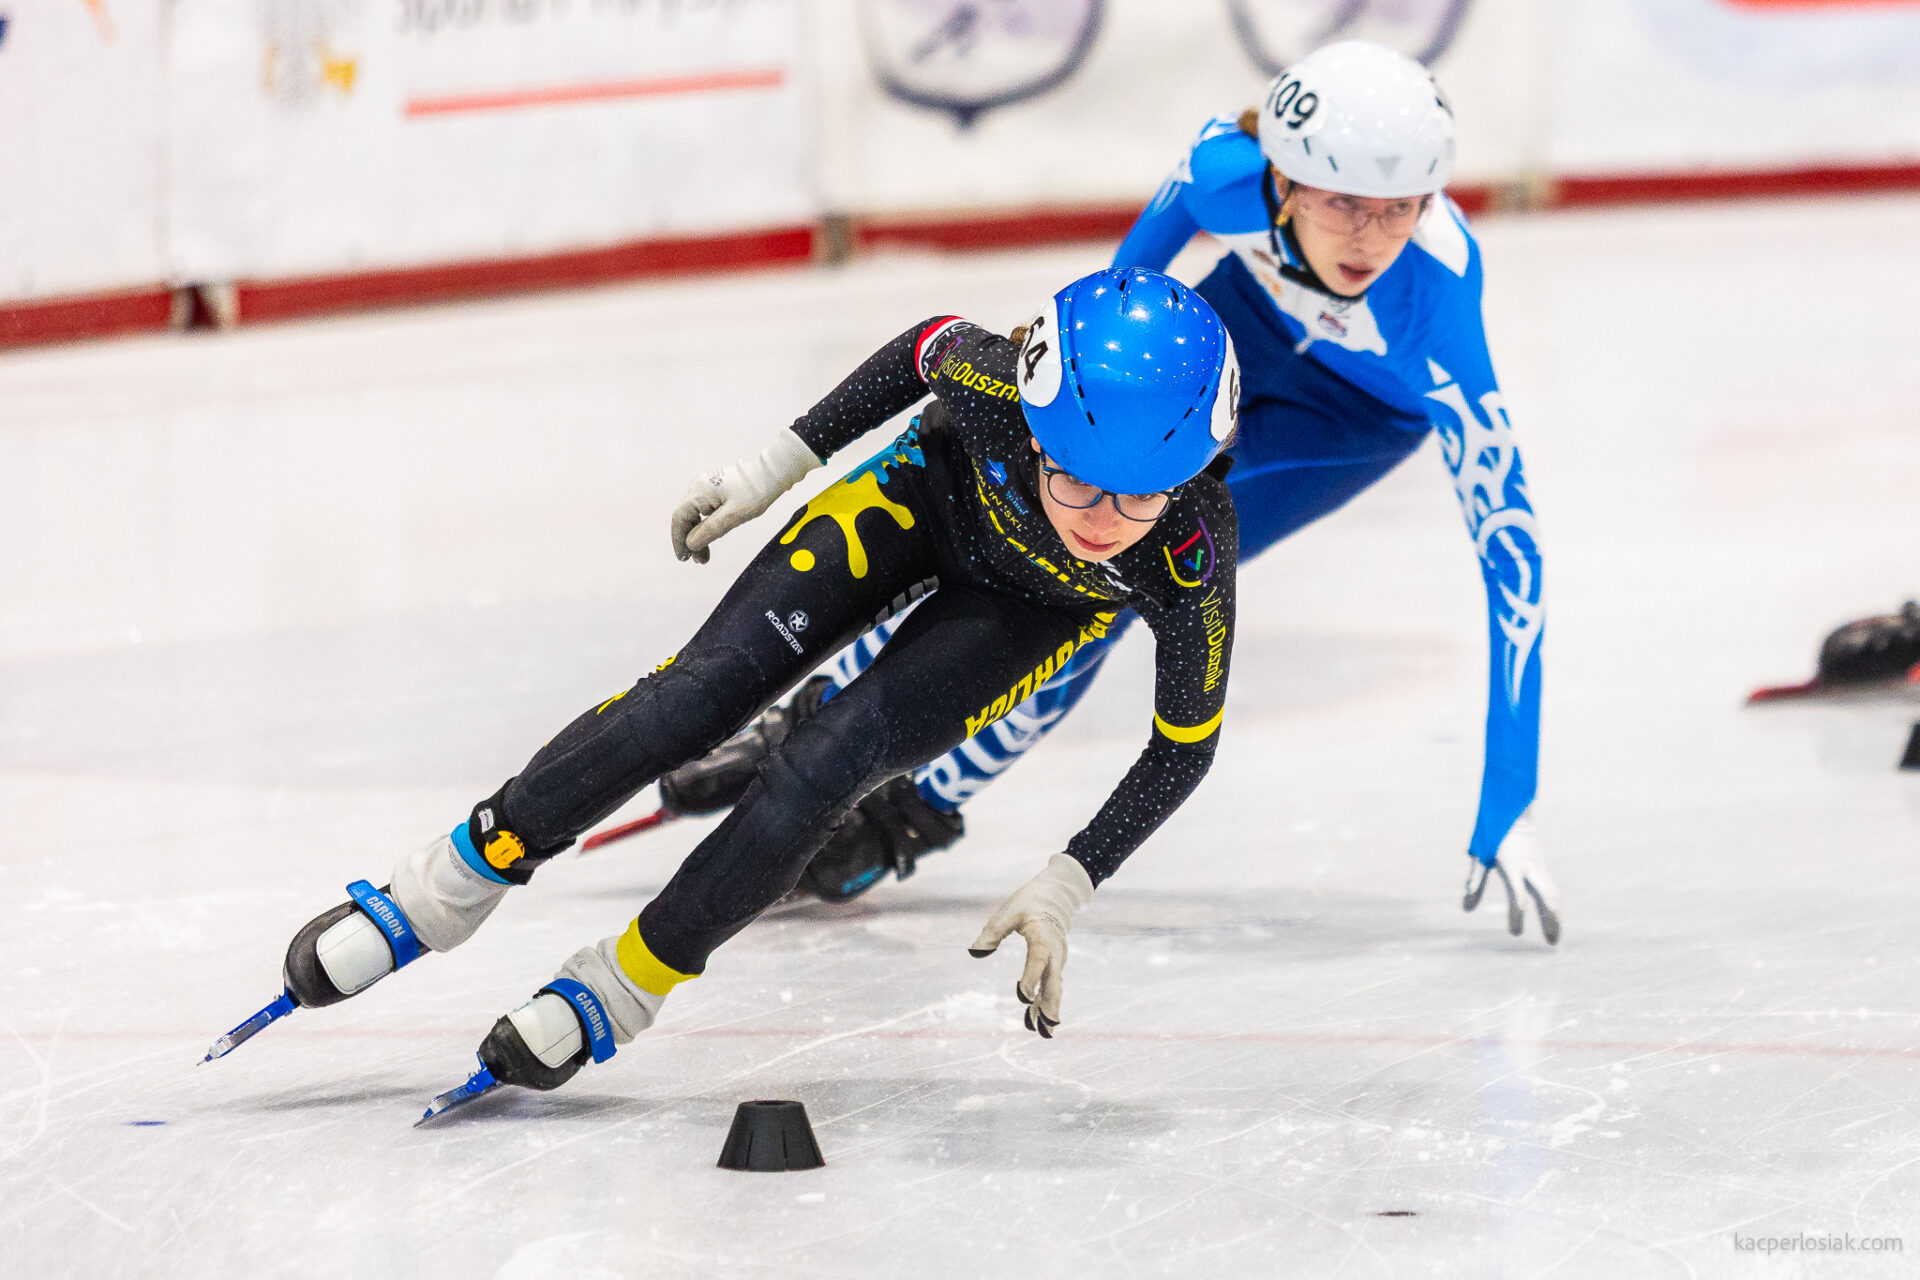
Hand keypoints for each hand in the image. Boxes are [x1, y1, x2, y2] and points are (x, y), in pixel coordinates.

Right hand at [669, 428, 821, 563]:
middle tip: (700, 560)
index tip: (684, 558)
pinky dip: (706, 525)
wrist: (773, 474)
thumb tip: (690, 544)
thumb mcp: (733, 516)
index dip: (678, 540)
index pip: (679, 518)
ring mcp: (707, 486)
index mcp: (699, 491)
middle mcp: (699, 486)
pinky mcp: (716, 488)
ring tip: (706, 554)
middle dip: (690, 540)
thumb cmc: (756, 493)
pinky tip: (712, 536)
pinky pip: (704, 509)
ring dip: (698, 534)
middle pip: (685, 517)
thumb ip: (710, 531)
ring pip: (695, 514)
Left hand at [969, 853, 1094, 1036]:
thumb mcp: (1008, 912)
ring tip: (1043, 1034)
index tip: (1022, 997)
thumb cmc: (1029, 902)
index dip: (1031, 979)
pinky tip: (1037, 1020)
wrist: (1056, 895)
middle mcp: (1054, 952)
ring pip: (1054, 989)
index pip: (1037, 960)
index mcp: (1042, 937)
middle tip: (1047, 1027)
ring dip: (1048, 1010)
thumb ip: (992, 932)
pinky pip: (1051, 986)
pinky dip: (1045, 1002)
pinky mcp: (1055, 963)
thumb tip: (973, 952)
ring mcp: (1057, 959)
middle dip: (1050, 1006)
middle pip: (1054, 982)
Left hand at [1463, 812, 1561, 943]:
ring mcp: (1538, 867)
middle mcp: (1530, 867)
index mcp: (1512, 865)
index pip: (1518, 896)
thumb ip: (1475, 882)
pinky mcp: (1541, 866)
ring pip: (1553, 894)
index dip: (1517, 916)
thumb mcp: (1479, 855)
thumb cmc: (1492, 832)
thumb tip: (1466, 909)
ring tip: (1554, 937)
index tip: (1515, 933)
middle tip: (1551, 943)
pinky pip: (1551, 889)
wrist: (1514, 812)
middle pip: (1547, 897)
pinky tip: (1553, 918)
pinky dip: (1554, 906)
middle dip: (1550, 920)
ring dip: (1556, 916)